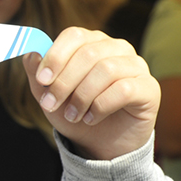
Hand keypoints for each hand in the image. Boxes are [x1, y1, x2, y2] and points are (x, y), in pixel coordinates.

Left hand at [23, 27, 159, 159]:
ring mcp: (136, 66)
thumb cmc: (75, 113)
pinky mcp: (149, 88)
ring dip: (82, 96)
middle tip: (51, 104)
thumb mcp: (49, 95)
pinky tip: (91, 119)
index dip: (56, 56)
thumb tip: (30, 54)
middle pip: (88, 53)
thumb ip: (37, 74)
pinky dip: (101, 106)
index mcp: (92, 42)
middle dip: (64, 82)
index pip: (74, 35)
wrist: (100, 144)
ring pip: (106, 69)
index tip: (42, 80)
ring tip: (72, 115)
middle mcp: (116, 48)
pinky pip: (124, 89)